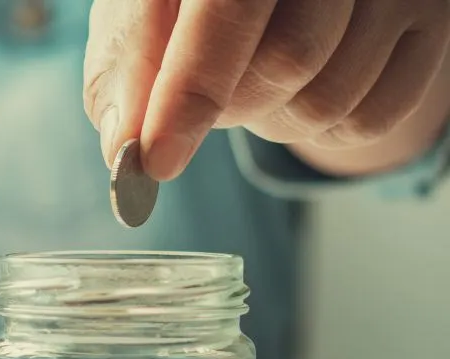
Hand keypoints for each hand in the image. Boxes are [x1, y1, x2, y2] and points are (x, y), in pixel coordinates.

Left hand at [84, 0, 449, 180]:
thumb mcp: (146, 6)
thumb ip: (126, 65)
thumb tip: (124, 144)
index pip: (225, 9)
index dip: (187, 91)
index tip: (155, 159)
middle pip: (284, 62)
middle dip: (226, 108)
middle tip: (201, 99)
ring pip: (326, 100)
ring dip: (269, 123)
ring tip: (251, 82)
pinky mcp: (430, 19)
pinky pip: (369, 121)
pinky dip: (318, 131)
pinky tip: (298, 91)